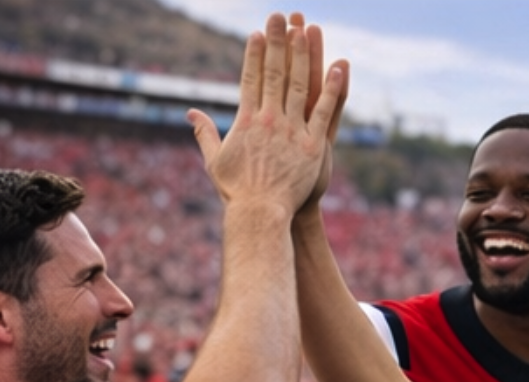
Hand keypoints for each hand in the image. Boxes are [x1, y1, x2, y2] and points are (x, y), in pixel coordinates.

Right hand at [186, 12, 346, 215]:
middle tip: (280, 16)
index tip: (258, 33)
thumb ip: (204, 133)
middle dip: (277, 41)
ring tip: (306, 29)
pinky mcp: (313, 145)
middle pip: (274, 73)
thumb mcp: (214, 160)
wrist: (260, 214)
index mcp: (246, 121)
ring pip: (299, 84)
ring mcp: (292, 130)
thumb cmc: (236, 192)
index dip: (255, 54)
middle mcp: (269, 120)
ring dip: (303, 55)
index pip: (250, 79)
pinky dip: (332, 88)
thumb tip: (190, 113)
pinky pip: (324, 111)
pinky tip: (339, 66)